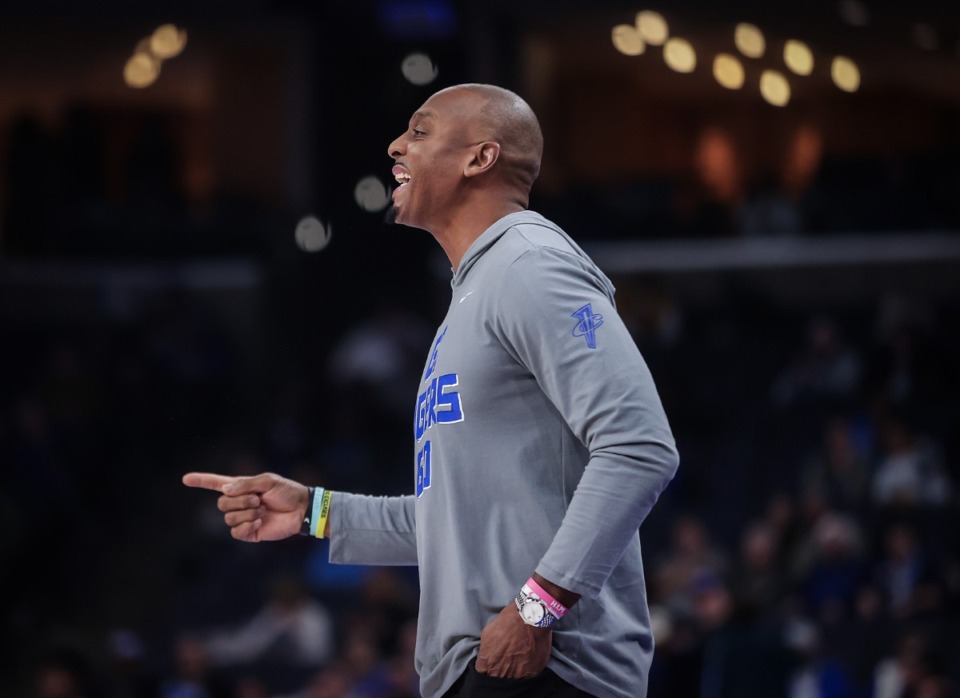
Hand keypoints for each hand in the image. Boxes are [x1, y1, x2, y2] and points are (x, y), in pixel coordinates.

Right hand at [182, 472, 308, 541]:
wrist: (301, 509)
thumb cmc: (287, 492)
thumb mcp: (267, 481)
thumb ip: (245, 484)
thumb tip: (224, 491)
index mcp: (242, 488)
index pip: (216, 484)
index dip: (201, 481)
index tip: (185, 479)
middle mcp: (239, 503)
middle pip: (221, 503)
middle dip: (240, 501)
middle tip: (258, 499)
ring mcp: (243, 518)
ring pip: (228, 518)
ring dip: (246, 513)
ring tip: (262, 510)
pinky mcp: (250, 533)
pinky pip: (236, 532)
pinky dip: (247, 525)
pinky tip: (260, 521)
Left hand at [475, 604, 551, 678]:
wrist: (531, 618)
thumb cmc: (508, 621)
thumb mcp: (488, 632)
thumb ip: (486, 648)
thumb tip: (487, 654)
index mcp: (487, 663)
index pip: (483, 672)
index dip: (488, 665)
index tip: (493, 659)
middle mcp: (500, 673)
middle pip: (497, 677)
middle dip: (500, 669)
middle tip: (506, 658)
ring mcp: (516, 675)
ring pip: (512, 679)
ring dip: (513, 670)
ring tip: (518, 658)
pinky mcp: (531, 674)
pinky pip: (527, 677)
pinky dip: (527, 669)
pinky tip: (528, 658)